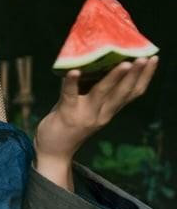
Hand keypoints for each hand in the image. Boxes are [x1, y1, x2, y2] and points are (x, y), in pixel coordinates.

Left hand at [34, 57, 157, 189]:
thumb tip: (102, 59)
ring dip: (114, 77)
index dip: (145, 76)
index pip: (133, 93)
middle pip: (123, 92)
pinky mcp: (66, 114)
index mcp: (110, 110)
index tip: (154, 59)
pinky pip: (70, 95)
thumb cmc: (70, 122)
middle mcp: (102, 114)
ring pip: (102, 92)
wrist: (54, 151)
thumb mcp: (90, 107)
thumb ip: (97, 90)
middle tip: (145, 57)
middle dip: (135, 74)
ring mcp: (85, 114)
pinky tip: (74, 70)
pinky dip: (72, 82)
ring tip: (124, 63)